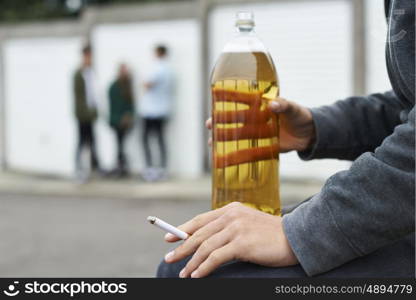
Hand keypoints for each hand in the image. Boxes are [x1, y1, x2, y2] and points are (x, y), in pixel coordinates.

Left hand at [164, 202, 297, 277]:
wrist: (295, 238)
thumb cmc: (270, 234)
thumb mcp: (246, 224)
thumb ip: (227, 227)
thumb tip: (204, 241)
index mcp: (231, 209)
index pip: (201, 219)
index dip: (183, 229)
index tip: (169, 238)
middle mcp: (231, 215)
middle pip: (199, 234)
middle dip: (181, 248)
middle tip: (169, 259)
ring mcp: (235, 228)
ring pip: (205, 247)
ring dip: (191, 263)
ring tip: (184, 274)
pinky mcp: (241, 243)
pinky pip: (215, 258)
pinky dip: (203, 268)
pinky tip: (197, 275)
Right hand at [207, 96, 314, 152]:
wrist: (311, 135)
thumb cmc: (302, 116)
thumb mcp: (295, 108)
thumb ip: (284, 105)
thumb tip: (272, 105)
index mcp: (262, 105)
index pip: (243, 99)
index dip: (229, 98)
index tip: (215, 97)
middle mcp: (257, 119)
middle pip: (235, 120)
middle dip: (221, 122)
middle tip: (208, 125)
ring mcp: (259, 134)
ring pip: (238, 137)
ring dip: (224, 140)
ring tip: (211, 144)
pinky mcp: (264, 148)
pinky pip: (249, 153)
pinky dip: (238, 157)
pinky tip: (225, 160)